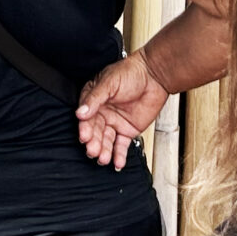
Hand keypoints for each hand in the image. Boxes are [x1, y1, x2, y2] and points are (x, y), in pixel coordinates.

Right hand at [77, 49, 167, 169]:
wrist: (156, 76)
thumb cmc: (131, 72)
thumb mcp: (109, 82)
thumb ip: (95, 98)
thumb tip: (80, 113)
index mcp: (94, 100)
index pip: (86, 117)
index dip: (85, 127)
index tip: (85, 136)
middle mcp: (102, 113)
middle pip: (95, 132)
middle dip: (93, 143)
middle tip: (93, 150)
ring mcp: (115, 123)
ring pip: (106, 141)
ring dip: (103, 151)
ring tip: (103, 158)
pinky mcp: (128, 131)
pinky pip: (121, 146)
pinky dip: (118, 155)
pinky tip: (116, 163)